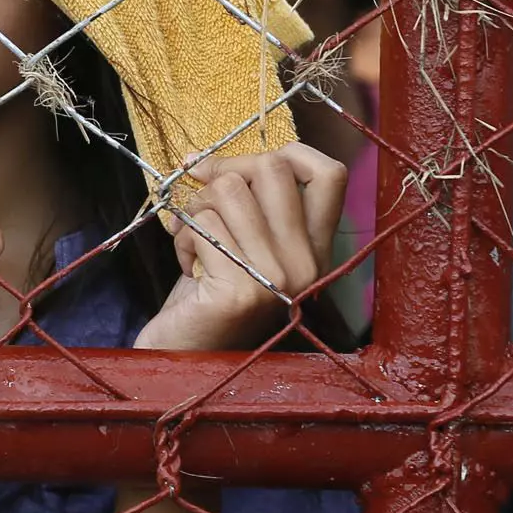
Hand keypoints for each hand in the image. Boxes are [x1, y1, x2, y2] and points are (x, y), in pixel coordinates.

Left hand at [135, 143, 345, 352]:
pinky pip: (203, 225)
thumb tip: (204, 158)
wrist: (186, 359)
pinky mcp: (241, 291)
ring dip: (195, 210)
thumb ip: (246, 202)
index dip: (282, 153)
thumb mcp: (241, 243)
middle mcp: (308, 264)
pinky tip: (189, 266)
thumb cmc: (209, 295)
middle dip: (222, 175)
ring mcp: (278, 278)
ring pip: (229, 191)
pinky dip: (183, 238)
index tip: (236, 170)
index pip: (330, 173)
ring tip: (193, 243)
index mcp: (316, 248)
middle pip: (273, 168)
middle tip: (202, 205)